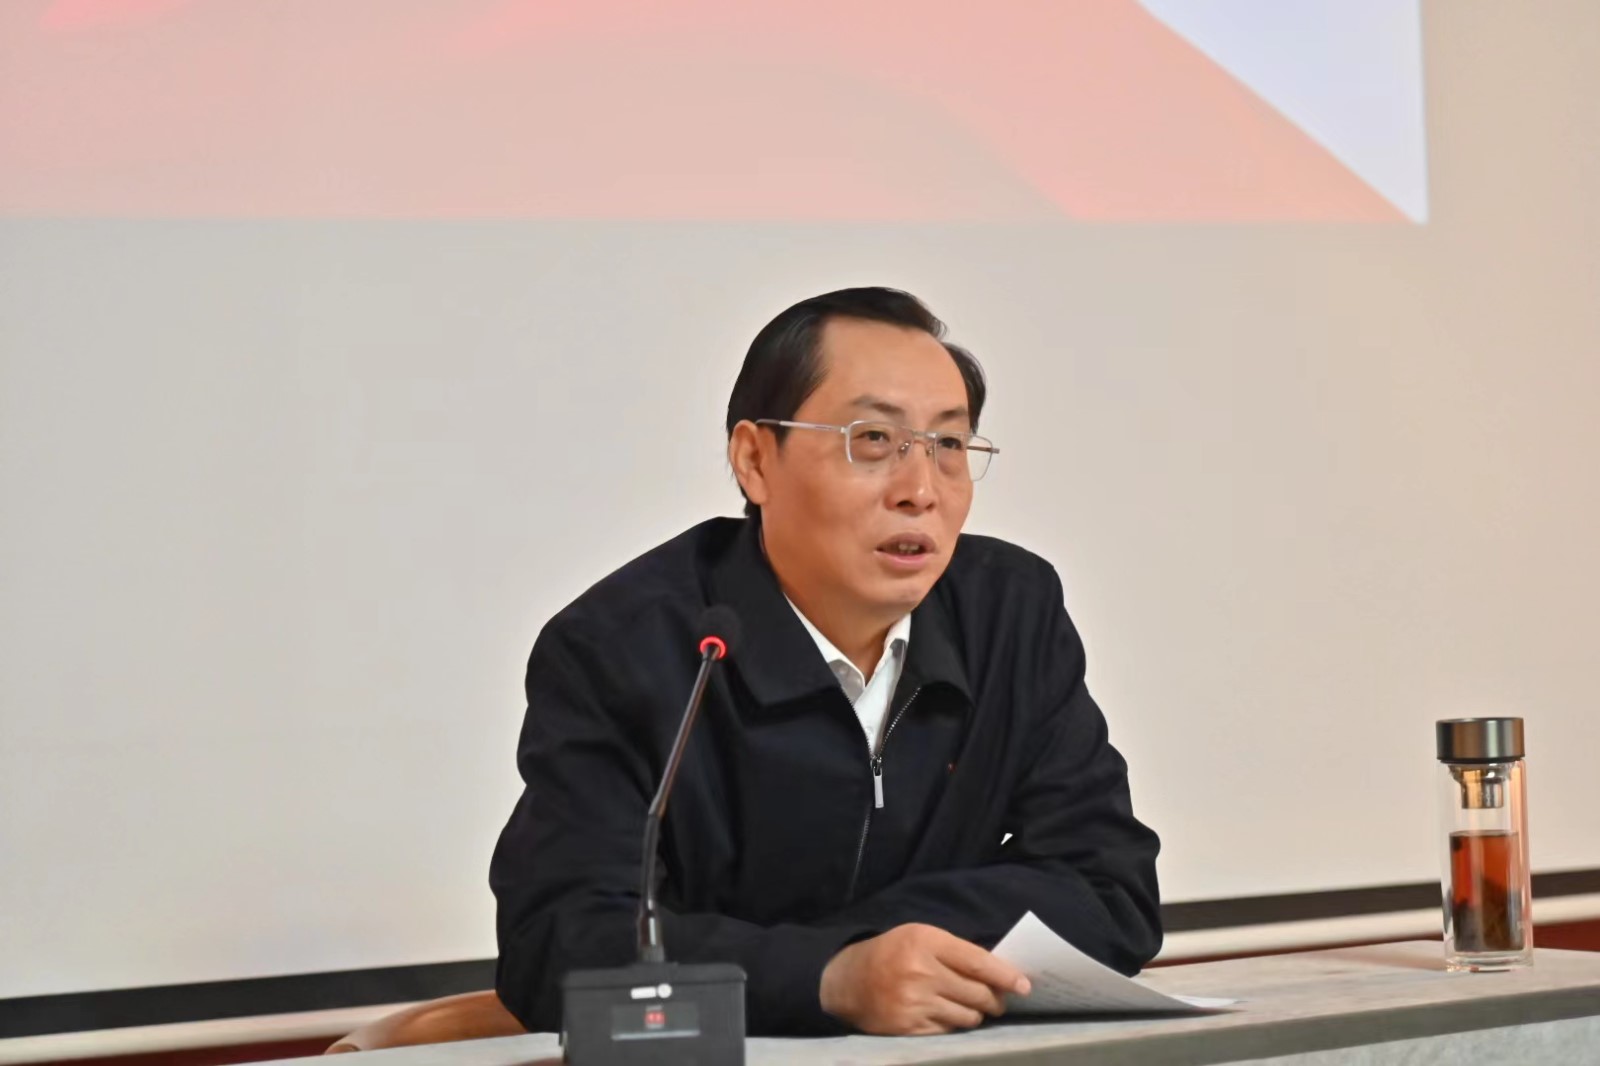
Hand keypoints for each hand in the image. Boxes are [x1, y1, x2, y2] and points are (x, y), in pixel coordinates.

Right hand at [819, 923, 1031, 1034]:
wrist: (847, 981)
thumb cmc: (891, 953)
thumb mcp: (920, 937)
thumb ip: (956, 951)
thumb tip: (999, 973)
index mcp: (925, 942)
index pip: (978, 962)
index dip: (1006, 976)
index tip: (1025, 985)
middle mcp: (921, 973)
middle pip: (978, 994)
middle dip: (995, 999)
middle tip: (998, 999)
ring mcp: (915, 1004)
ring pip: (968, 1016)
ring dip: (976, 1013)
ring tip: (970, 1006)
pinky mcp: (910, 1028)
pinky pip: (950, 1031)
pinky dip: (954, 1024)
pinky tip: (946, 1014)